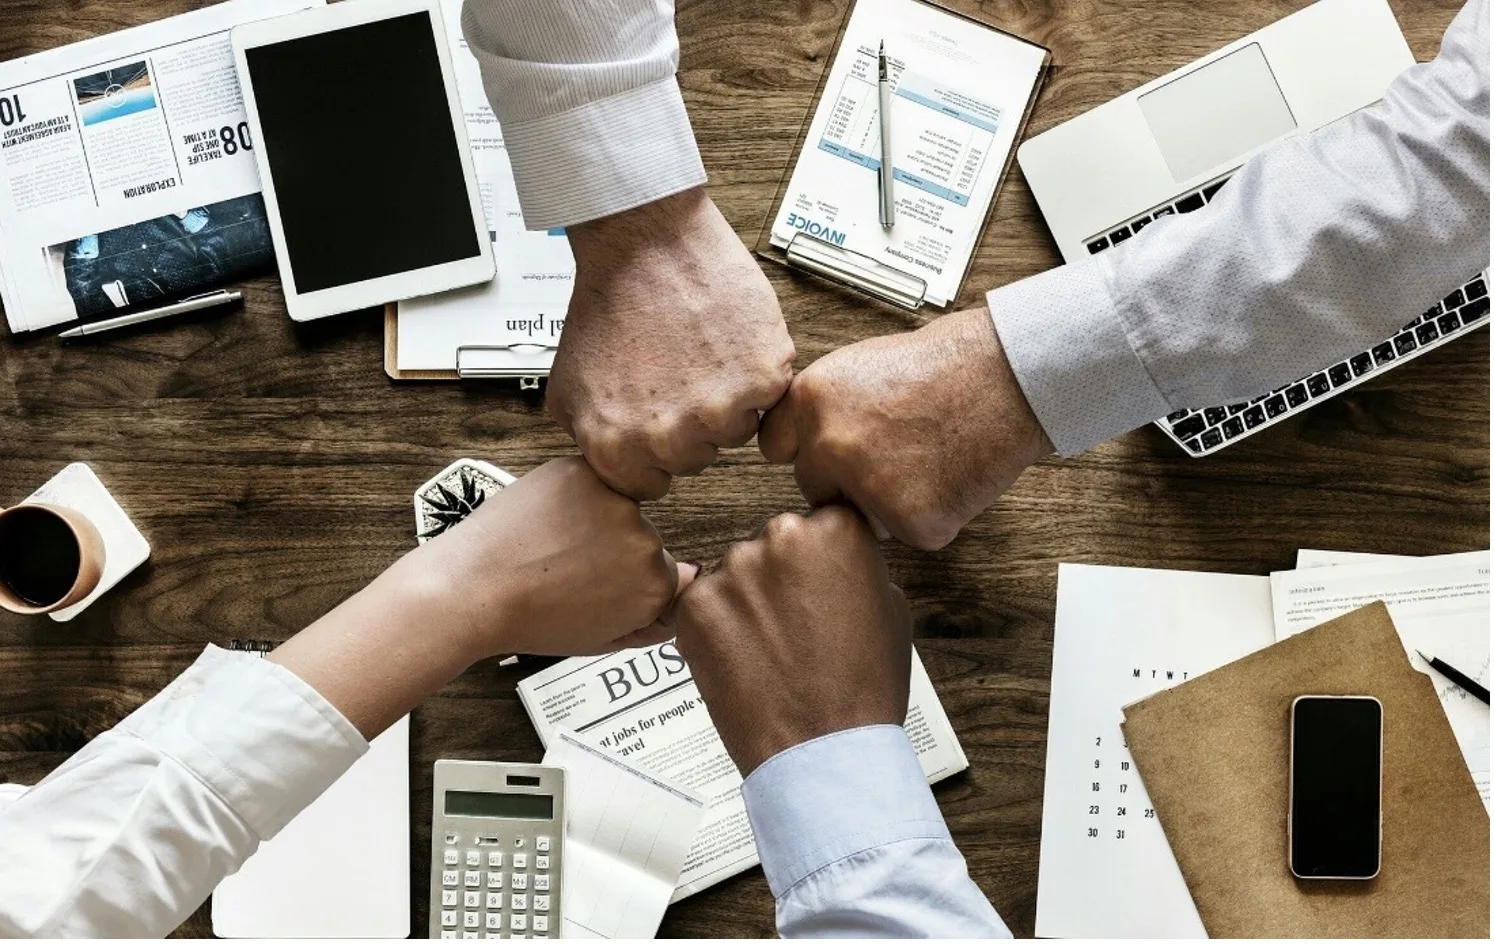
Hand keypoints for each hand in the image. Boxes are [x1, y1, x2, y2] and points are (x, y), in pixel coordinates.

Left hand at [404, 457, 694, 658]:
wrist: (473, 590)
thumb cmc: (528, 620)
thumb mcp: (599, 638)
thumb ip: (651, 620)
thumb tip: (685, 587)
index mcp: (655, 587)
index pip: (664, 573)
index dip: (626, 581)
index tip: (599, 586)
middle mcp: (646, 541)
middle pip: (642, 537)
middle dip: (612, 548)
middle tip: (568, 568)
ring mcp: (616, 502)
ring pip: (617, 506)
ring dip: (593, 518)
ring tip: (551, 545)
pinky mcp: (584, 473)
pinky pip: (590, 480)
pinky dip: (571, 495)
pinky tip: (544, 521)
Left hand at [551, 187, 795, 499]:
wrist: (645, 242)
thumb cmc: (608, 302)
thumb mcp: (568, 386)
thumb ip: (590, 439)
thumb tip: (611, 466)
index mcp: (617, 448)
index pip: (649, 485)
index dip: (652, 450)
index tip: (654, 417)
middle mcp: (668, 438)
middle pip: (694, 459)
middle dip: (688, 423)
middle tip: (676, 372)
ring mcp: (719, 411)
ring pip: (734, 432)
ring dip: (725, 400)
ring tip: (700, 353)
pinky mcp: (761, 379)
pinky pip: (768, 398)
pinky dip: (755, 372)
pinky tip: (726, 341)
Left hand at [671, 506, 910, 775]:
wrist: (823, 751)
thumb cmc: (863, 688)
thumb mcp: (891, 609)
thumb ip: (858, 568)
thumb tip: (834, 561)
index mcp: (836, 529)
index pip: (820, 523)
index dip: (819, 560)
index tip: (819, 585)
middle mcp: (781, 536)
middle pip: (773, 544)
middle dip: (779, 578)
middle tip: (794, 627)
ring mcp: (732, 569)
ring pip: (735, 574)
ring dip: (745, 602)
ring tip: (769, 651)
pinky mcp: (694, 605)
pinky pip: (701, 605)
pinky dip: (714, 629)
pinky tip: (741, 661)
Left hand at [758, 308, 1052, 549]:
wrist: (1008, 376)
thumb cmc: (945, 365)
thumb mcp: (859, 367)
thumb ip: (824, 409)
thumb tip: (803, 443)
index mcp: (810, 401)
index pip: (775, 448)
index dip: (807, 450)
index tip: (826, 452)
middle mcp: (830, 445)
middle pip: (816, 487)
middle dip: (847, 481)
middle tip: (896, 454)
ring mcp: (868, 487)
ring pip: (861, 516)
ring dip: (888, 502)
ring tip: (929, 457)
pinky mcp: (911, 521)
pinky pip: (910, 532)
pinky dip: (933, 514)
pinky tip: (952, 475)